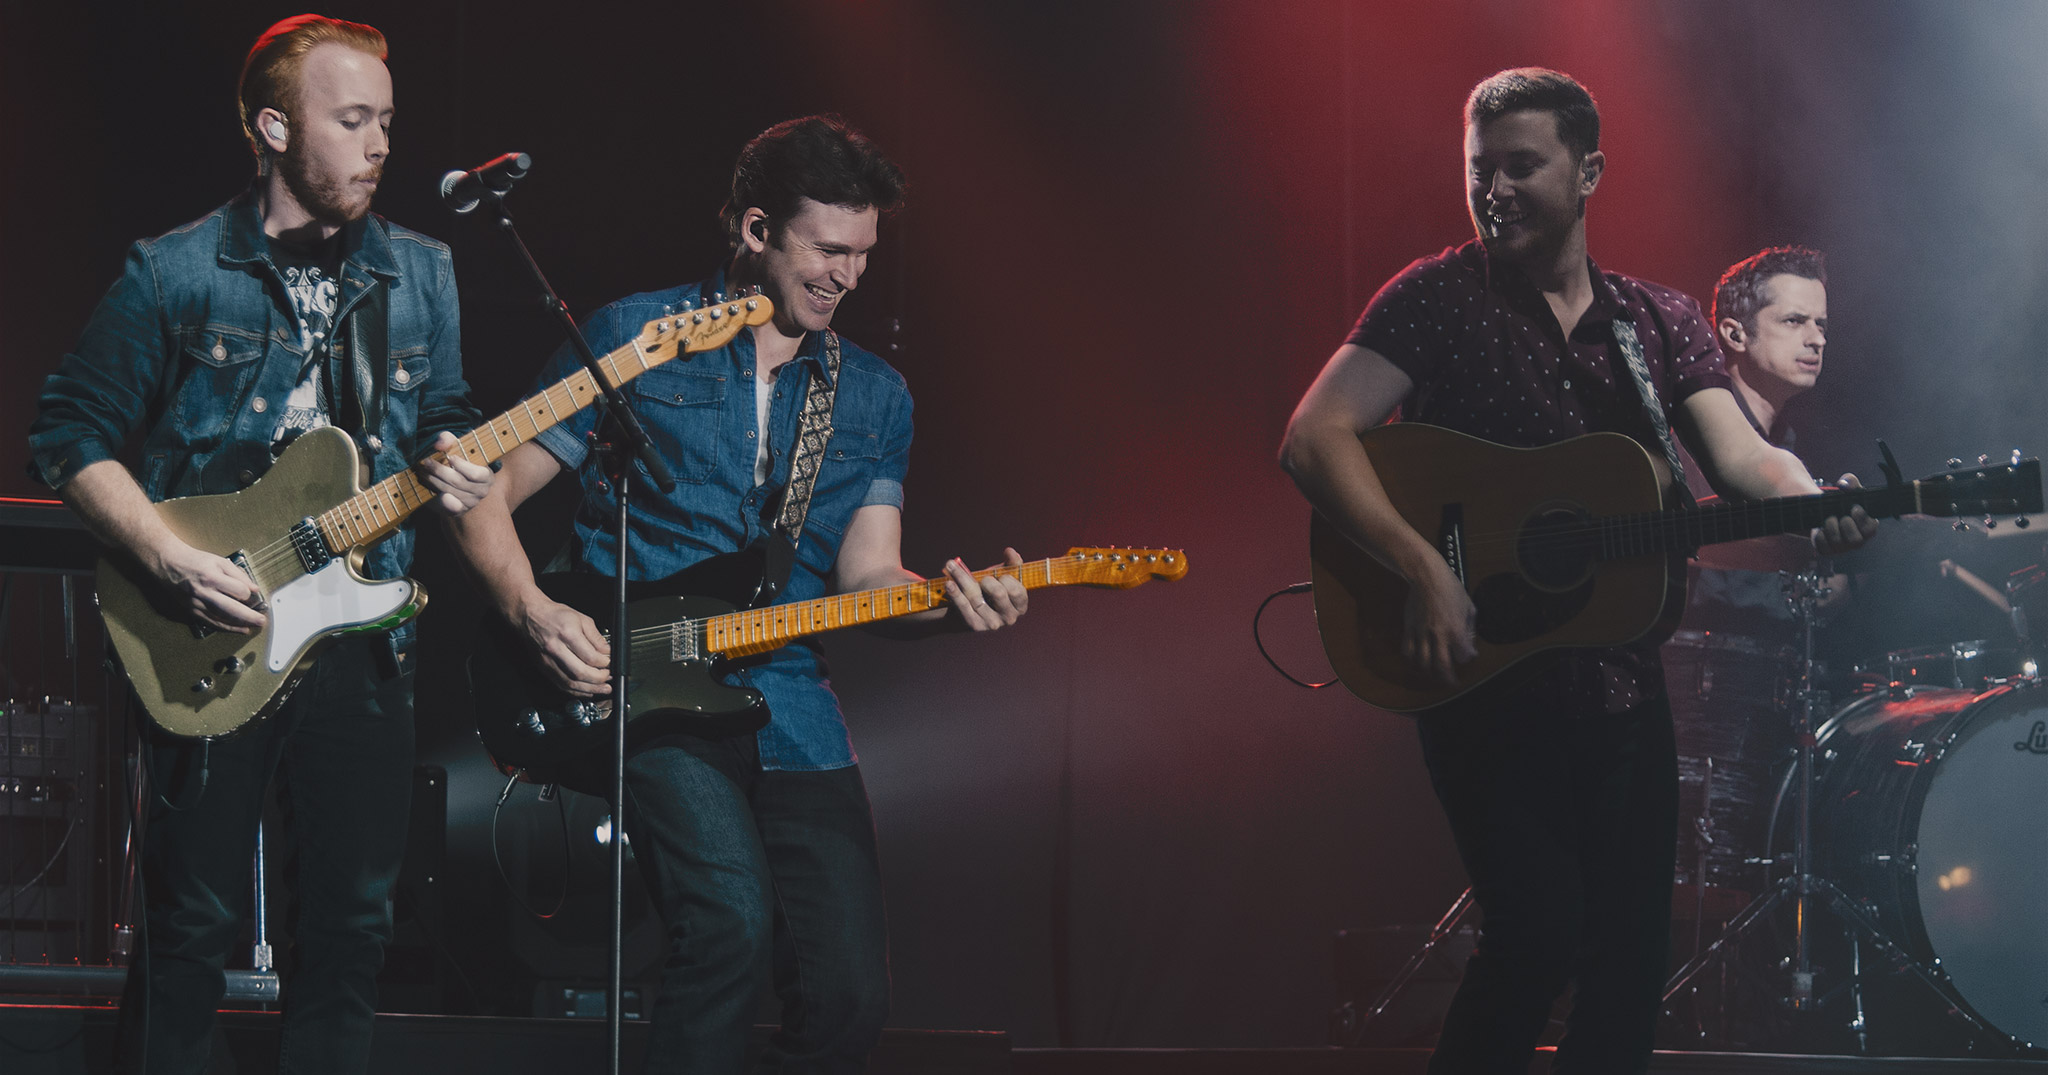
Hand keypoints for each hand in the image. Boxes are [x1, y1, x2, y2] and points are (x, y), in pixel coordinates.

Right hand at [151, 539, 265, 633]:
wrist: (169, 564)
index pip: (239, 591)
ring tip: (252, 626)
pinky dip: (225, 627)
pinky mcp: (191, 611)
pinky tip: (237, 629)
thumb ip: (238, 575)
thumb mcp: (220, 561)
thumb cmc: (195, 561)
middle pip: (232, 609)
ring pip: (222, 619)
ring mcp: (197, 604)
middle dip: (249, 617)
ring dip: (239, 625)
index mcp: (212, 578)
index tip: (253, 593)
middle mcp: (204, 593)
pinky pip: (211, 622)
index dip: (249, 593)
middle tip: (261, 620)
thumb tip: (254, 589)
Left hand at [418, 431, 493, 515]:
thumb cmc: (455, 460)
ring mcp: (470, 503)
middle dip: (439, 471)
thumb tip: (439, 444)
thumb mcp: (454, 446)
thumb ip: (448, 439)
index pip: (477, 474)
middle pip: (458, 482)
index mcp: (487, 476)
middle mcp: (481, 492)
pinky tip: (427, 488)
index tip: (450, 457)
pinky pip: (447, 507)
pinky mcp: (458, 511)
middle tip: (425, 462)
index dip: (462, 466)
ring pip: (449, 492)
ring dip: (433, 481)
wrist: (454, 480)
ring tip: (422, 472)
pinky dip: (437, 498)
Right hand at [518, 595, 612, 696]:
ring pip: (570, 683)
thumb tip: (607, 652)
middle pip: (580, 673)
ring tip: (603, 689)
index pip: (590, 656)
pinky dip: (576, 691)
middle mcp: (556, 649)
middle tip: (608, 677)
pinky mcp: (544, 668)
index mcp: (567, 634)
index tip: (610, 663)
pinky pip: (561, 685)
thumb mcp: (581, 619)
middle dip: (598, 679)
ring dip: (589, 689)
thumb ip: (596, 637)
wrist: (530, 616)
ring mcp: (548, 661)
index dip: (604, 663)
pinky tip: (587, 690)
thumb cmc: (554, 615)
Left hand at [944, 548, 1027, 631]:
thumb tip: (1010, 551)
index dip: (1008, 580)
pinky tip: (949, 583)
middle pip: (998, 594)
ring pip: (976, 598)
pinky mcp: (975, 625)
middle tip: (980, 575)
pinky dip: (956, 593)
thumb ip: (1012, 563)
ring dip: (962, 578)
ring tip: (951, 565)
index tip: (999, 574)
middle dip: (988, 580)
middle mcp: (1009, 617)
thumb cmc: (992, 590)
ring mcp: (992, 623)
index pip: (1017, 591)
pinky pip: (964, 607)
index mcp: (1020, 605)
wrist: (972, 609)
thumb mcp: (1004, 577)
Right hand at [1401, 558, 1476, 686]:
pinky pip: (1408, 650)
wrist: (1426, 576)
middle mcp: (1439, 635)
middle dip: (1447, 679)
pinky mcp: (1409, 628)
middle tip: (1451, 683)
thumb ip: (1469, 628)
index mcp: (1456, 629)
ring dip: (1429, 672)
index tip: (1469, 655)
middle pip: (1442, 666)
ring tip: (1433, 674)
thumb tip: (1469, 643)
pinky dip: (1412, 660)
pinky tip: (1417, 661)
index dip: (1468, 658)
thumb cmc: (1450, 588)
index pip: (1463, 656)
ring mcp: (1422, 633)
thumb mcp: (1469, 606)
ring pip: (1422, 662)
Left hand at [1811, 473, 1878, 554]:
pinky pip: (1823, 548)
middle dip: (1846, 525)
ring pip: (1839, 544)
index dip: (1862, 519)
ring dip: (1832, 529)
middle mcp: (1858, 539)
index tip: (1854, 508)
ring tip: (1828, 519)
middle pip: (1856, 540)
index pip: (1871, 529)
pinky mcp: (1828, 550)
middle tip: (1840, 516)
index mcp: (1867, 526)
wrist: (1824, 511)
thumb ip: (1850, 482)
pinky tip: (1820, 528)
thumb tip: (1844, 484)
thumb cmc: (1843, 501)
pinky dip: (1820, 537)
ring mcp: (1843, 547)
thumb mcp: (1848, 489)